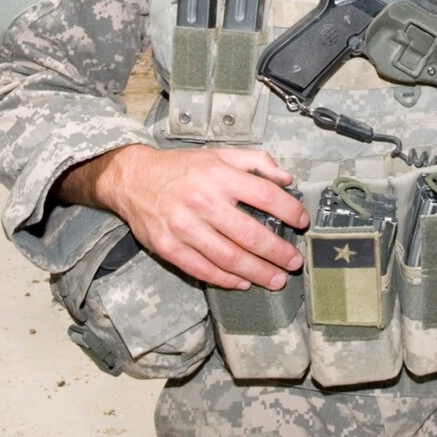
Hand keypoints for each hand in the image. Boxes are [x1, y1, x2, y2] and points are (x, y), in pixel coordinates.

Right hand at [57, 145, 309, 292]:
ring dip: (258, 272)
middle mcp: (203, 202)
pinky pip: (203, 270)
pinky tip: (244, 282)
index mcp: (218, 176)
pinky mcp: (169, 248)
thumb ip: (255, 162)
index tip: (302, 222)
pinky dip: (226, 280)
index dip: (289, 210)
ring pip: (229, 258)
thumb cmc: (182, 168)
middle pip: (250, 234)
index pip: (265, 195)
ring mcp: (184, 227)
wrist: (133, 179)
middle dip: (278, 252)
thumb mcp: (219, 154)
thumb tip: (286, 179)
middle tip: (294, 263)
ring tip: (276, 279)